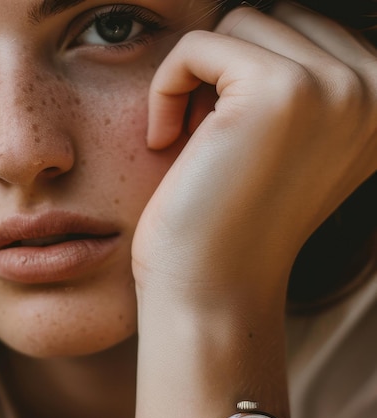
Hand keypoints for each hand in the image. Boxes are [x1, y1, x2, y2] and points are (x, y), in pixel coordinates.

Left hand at [132, 2, 376, 308]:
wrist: (209, 290)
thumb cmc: (228, 223)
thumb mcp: (281, 143)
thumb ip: (294, 82)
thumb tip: (251, 20)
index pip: (300, 32)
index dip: (245, 80)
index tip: (227, 143)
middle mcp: (376, 89)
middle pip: (273, 21)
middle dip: (225, 75)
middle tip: (207, 144)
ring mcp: (335, 87)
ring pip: (238, 25)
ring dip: (197, 82)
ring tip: (191, 144)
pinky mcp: (280, 90)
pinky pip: (197, 45)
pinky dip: (165, 88)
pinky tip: (164, 140)